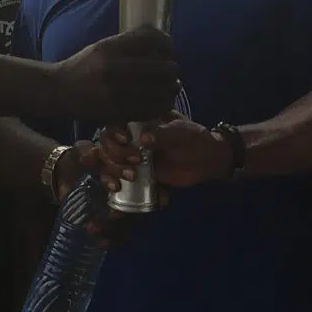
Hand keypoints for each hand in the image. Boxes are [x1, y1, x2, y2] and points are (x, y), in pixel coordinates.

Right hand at [52, 26, 179, 123]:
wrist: (60, 91)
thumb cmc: (85, 66)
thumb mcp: (104, 46)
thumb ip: (132, 42)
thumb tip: (164, 43)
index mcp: (111, 47)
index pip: (153, 39)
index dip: (166, 44)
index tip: (165, 49)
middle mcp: (116, 69)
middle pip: (166, 67)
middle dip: (170, 68)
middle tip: (166, 71)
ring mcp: (119, 93)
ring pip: (164, 90)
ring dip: (170, 87)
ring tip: (166, 86)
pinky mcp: (121, 113)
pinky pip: (155, 108)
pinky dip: (163, 103)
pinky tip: (159, 100)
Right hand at [99, 118, 233, 189]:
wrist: (206, 162)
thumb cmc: (194, 140)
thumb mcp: (182, 133)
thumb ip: (164, 134)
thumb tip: (144, 139)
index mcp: (139, 122)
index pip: (114, 124)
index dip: (113, 132)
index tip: (125, 139)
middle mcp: (129, 138)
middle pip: (105, 145)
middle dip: (115, 155)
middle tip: (137, 161)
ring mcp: (129, 157)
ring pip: (106, 162)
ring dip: (111, 170)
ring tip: (132, 177)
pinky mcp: (133, 174)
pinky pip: (114, 179)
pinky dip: (111, 184)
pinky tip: (117, 189)